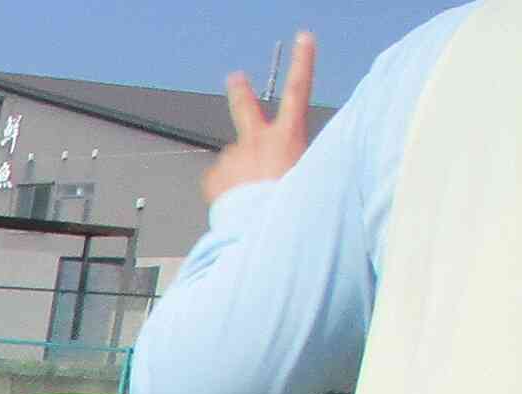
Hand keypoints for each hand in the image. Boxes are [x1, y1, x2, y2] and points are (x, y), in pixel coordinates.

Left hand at [202, 31, 316, 203]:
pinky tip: (236, 202)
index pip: (299, 89)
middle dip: (240, 91)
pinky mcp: (213, 175)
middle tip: (234, 77)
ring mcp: (232, 156)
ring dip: (240, 173)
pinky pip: (221, 180)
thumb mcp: (308, 172)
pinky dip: (227, 190)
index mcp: (287, 135)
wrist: (259, 228)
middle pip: (246, 107)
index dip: (303, 61)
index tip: (303, 38)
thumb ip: (296, 156)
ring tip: (251, 197)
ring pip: (236, 160)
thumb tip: (284, 157)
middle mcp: (257, 140)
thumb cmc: (289, 204)